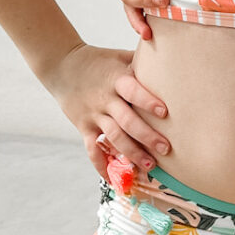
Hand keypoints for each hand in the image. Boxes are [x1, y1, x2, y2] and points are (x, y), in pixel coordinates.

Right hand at [48, 43, 169, 176]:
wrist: (61, 65)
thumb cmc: (99, 60)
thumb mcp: (119, 56)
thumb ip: (142, 61)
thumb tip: (172, 56)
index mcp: (115, 79)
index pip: (132, 91)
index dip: (147, 101)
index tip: (165, 113)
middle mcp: (104, 99)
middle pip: (126, 120)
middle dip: (147, 136)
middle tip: (166, 149)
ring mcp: (93, 115)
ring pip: (113, 138)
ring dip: (132, 153)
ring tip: (149, 166)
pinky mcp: (84, 127)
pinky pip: (92, 149)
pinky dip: (101, 165)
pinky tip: (113, 178)